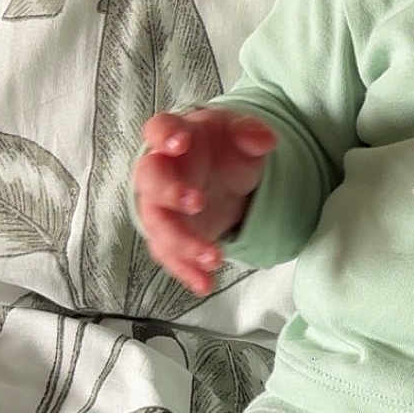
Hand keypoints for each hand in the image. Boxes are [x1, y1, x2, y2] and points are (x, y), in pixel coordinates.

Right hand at [133, 108, 276, 295]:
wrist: (224, 170)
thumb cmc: (226, 145)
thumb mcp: (244, 134)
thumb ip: (251, 132)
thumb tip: (263, 138)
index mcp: (177, 135)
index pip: (160, 128)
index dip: (165, 135)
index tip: (178, 144)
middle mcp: (160, 170)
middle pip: (151, 180)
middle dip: (169, 192)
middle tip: (197, 203)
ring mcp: (162, 205)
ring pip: (159, 225)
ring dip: (182, 243)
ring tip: (214, 258)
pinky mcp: (171, 234)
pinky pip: (171, 255)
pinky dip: (187, 271)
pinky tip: (205, 284)